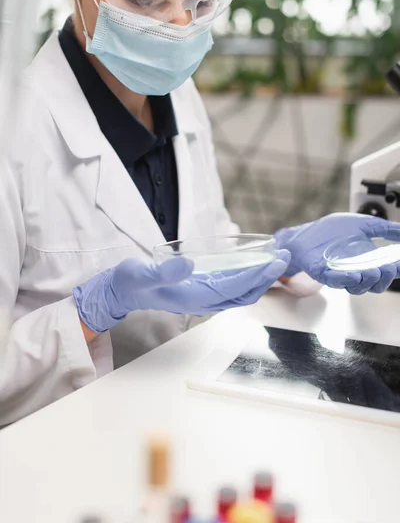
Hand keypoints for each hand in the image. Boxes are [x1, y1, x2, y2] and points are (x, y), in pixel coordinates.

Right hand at [73, 250, 290, 332]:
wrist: (122, 291)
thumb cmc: (131, 282)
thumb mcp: (142, 273)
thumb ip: (164, 271)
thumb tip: (189, 265)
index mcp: (193, 298)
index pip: (234, 289)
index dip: (256, 276)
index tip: (274, 262)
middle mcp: (203, 301)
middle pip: (243, 293)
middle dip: (266, 276)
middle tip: (285, 257)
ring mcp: (203, 297)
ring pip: (240, 293)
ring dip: (260, 278)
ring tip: (276, 260)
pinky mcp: (201, 290)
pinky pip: (231, 288)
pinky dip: (247, 278)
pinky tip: (254, 266)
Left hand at [275, 213, 399, 294]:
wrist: (306, 232)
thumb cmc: (332, 230)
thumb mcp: (363, 224)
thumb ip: (384, 229)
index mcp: (367, 261)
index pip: (386, 271)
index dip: (395, 270)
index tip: (399, 265)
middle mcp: (356, 271)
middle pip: (375, 285)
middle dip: (384, 278)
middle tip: (388, 268)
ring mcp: (340, 275)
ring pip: (358, 287)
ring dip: (368, 281)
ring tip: (374, 271)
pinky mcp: (323, 274)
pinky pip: (335, 282)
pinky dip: (345, 280)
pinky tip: (353, 275)